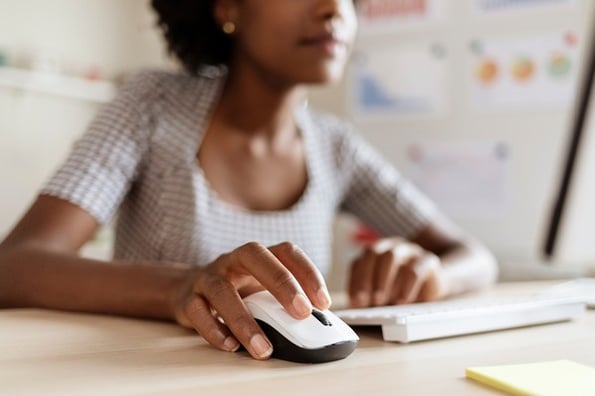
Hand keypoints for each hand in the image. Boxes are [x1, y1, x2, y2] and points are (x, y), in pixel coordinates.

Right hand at [171, 241, 330, 359]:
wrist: (188, 290)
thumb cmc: (237, 291)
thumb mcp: (262, 290)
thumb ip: (285, 302)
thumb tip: (317, 326)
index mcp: (258, 256)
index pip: (286, 251)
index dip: (307, 272)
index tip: (323, 302)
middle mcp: (233, 260)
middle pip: (255, 257)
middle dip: (281, 283)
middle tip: (302, 313)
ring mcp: (208, 277)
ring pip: (222, 290)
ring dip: (244, 320)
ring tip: (262, 347)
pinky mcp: (188, 299)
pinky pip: (197, 311)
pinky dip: (214, 330)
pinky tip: (231, 346)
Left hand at [348, 237, 447, 306]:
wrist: (433, 284)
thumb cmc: (401, 290)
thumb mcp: (382, 295)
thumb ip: (369, 297)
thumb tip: (357, 306)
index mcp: (375, 253)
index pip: (359, 262)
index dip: (355, 281)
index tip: (355, 300)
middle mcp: (390, 247)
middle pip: (373, 253)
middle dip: (366, 278)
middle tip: (366, 301)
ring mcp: (409, 250)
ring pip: (391, 257)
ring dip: (383, 280)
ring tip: (381, 301)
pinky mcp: (428, 260)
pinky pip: (415, 269)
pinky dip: (406, 287)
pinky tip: (401, 301)